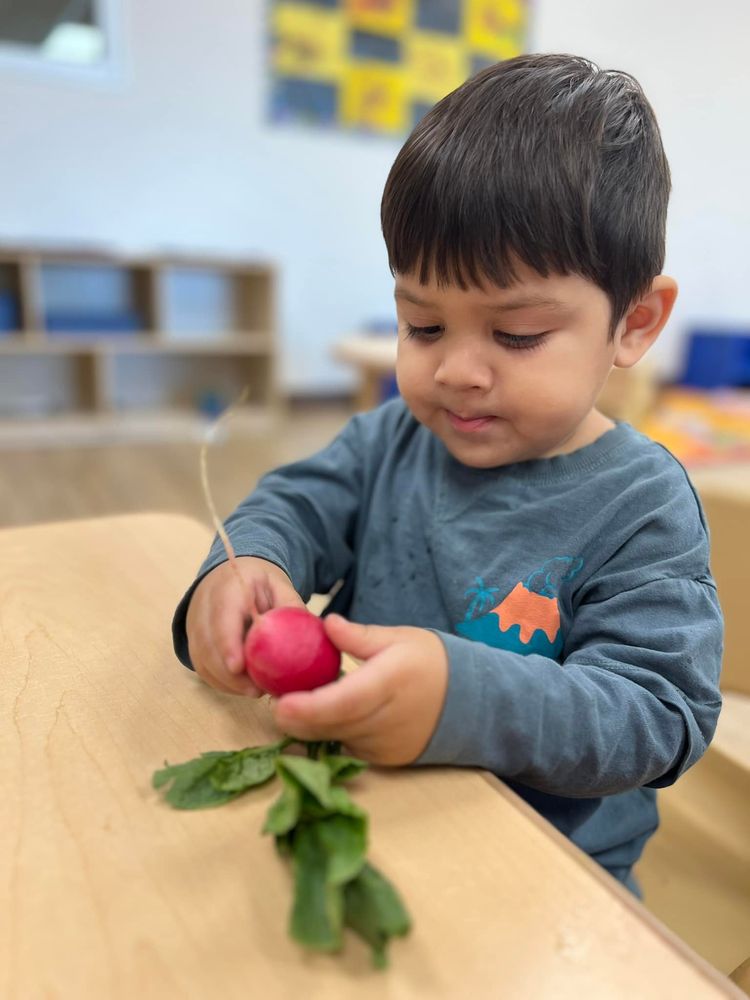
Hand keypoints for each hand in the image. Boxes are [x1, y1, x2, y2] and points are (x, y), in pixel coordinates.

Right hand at [186, 556, 305, 695]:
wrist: (230, 576)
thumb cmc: (258, 583)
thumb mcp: (279, 585)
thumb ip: (290, 607)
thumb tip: (308, 637)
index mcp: (228, 587)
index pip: (222, 616)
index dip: (227, 643)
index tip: (238, 667)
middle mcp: (204, 606)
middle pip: (209, 644)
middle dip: (230, 674)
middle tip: (257, 690)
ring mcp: (194, 625)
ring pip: (202, 659)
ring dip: (226, 682)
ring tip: (254, 692)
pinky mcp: (194, 642)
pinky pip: (202, 667)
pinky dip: (221, 682)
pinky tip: (242, 688)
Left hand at [272, 615, 448, 764]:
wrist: (471, 701)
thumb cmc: (430, 662)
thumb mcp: (398, 639)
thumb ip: (359, 636)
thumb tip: (326, 624)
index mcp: (390, 683)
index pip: (344, 701)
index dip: (309, 707)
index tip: (280, 703)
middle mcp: (388, 719)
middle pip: (334, 727)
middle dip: (298, 721)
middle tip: (274, 704)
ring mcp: (387, 745)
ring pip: (338, 741)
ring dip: (312, 728)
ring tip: (293, 707)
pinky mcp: (386, 759)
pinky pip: (349, 749)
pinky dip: (333, 736)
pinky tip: (322, 719)